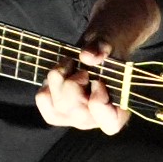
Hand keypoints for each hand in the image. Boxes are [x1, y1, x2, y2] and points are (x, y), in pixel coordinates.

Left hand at [38, 0, 162, 133]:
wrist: (95, 48)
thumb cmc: (108, 47)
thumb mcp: (110, 40)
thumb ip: (102, 47)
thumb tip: (88, 56)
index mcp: (119, 109)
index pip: (109, 121)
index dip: (99, 100)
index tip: (99, 81)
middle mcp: (96, 119)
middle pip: (77, 112)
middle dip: (74, 83)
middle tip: (82, 69)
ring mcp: (74, 117)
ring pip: (57, 106)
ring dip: (58, 80)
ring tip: (70, 65)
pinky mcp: (57, 110)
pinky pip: (44, 100)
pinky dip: (47, 83)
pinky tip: (59, 73)